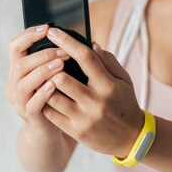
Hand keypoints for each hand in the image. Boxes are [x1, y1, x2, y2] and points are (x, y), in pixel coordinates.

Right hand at [5, 24, 70, 139]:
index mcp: (19, 70)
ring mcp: (20, 101)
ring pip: (23, 82)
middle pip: (20, 63)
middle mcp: (15, 84)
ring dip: (42, 71)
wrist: (51, 132)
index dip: (28, 35)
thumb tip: (70, 37)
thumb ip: (54, 58)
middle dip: (42, 54)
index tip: (47, 27)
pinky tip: (54, 86)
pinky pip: (32, 104)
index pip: (15, 46)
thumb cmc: (56, 97)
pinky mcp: (29, 116)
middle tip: (63, 50)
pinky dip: (42, 94)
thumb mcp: (53, 75)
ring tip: (61, 64)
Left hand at [41, 27, 144, 157]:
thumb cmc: (125, 103)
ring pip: (52, 96)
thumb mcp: (124, 80)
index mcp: (108, 84)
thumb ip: (108, 61)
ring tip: (40, 75)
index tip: (53, 31)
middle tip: (43, 58)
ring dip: (44, 84)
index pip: (85, 57)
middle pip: (62, 78)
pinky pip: (51, 114)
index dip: (67, 42)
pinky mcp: (75, 131)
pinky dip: (44, 101)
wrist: (131, 139)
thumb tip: (91, 44)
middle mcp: (95, 101)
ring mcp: (84, 118)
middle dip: (50, 66)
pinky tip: (43, 93)